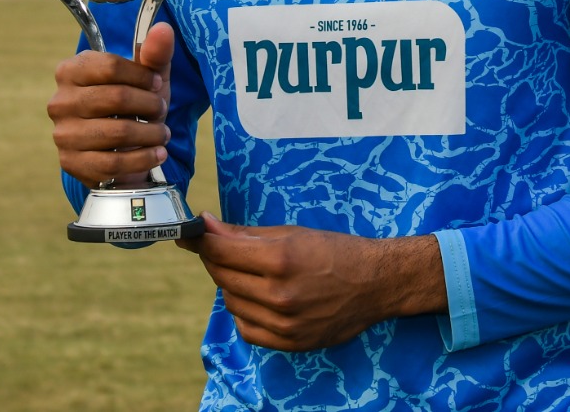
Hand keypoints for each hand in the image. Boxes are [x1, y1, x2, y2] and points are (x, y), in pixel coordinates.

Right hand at [47, 22, 173, 188]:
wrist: (120, 149)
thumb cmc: (133, 105)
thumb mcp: (146, 78)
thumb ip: (155, 54)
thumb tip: (163, 29)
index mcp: (71, 70)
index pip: (110, 66)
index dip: (143, 75)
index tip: (158, 83)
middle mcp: (60, 101)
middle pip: (116, 97)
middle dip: (150, 105)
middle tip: (162, 110)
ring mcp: (63, 134)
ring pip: (118, 132)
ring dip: (151, 133)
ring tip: (163, 133)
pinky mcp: (71, 163)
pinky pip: (113, 163)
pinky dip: (142, 159)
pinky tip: (157, 153)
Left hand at [179, 214, 445, 350]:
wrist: (376, 284)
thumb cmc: (335, 251)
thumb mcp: (292, 233)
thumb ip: (244, 234)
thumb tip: (205, 226)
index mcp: (281, 259)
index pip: (220, 251)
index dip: (202, 239)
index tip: (194, 231)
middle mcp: (279, 294)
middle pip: (221, 276)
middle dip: (218, 259)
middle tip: (226, 248)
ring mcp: (284, 323)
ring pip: (231, 302)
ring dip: (233, 285)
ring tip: (255, 273)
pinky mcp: (289, 342)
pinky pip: (246, 328)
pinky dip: (246, 311)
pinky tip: (262, 297)